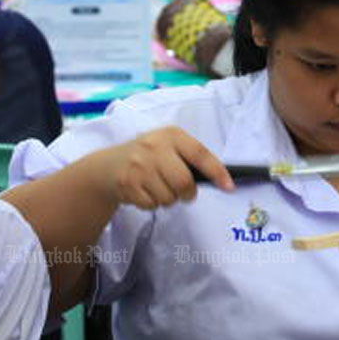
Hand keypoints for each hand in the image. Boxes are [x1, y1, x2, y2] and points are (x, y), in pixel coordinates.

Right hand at [89, 127, 233, 209]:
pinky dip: (152, 203)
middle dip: (188, 194)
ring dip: (168, 199)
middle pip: (184, 182)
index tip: (229, 186)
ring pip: (168, 197)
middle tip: (185, 193)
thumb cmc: (149, 155)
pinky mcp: (127, 184)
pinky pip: (152, 205)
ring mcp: (139, 166)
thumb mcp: (168, 145)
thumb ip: (189, 156)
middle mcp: (154, 147)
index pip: (200, 154)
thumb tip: (219, 178)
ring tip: (158, 187)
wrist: (109, 165)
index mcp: (171, 135)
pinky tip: (145, 191)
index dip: (217, 172)